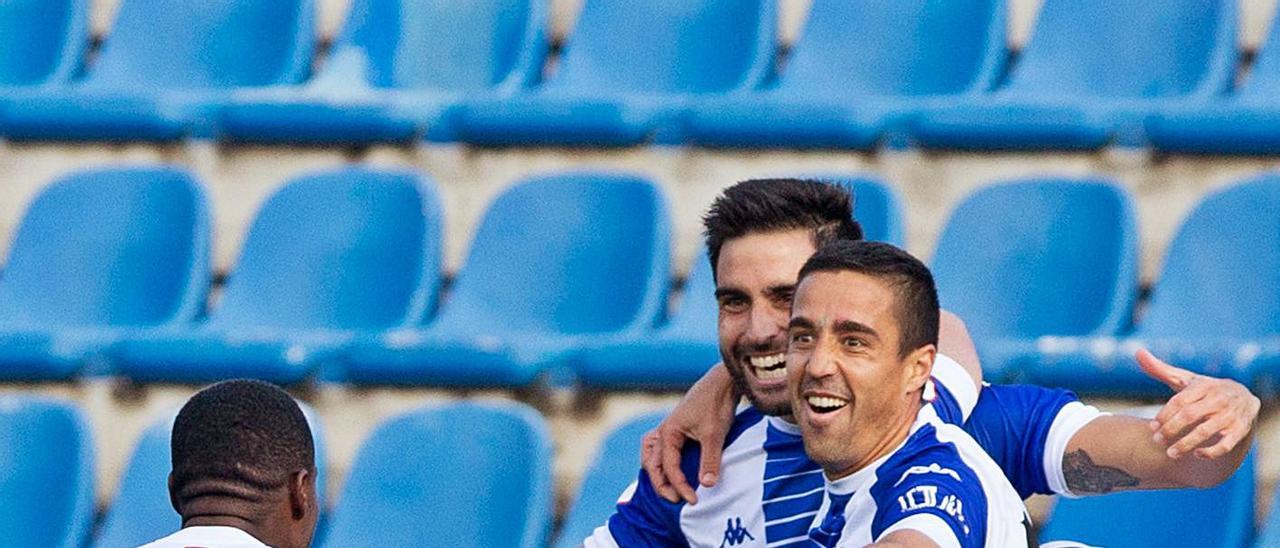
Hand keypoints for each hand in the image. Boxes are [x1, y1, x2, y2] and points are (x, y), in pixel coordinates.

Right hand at [641, 364, 738, 503]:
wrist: (723, 381)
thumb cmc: (716, 404)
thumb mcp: (714, 434)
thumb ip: (709, 460)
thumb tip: (706, 485)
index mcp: (668, 433)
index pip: (669, 468)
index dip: (679, 487)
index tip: (692, 501)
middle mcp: (664, 431)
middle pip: (653, 464)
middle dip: (662, 485)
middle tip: (677, 500)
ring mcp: (670, 428)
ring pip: (652, 455)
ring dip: (656, 472)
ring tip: (667, 487)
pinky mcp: (679, 427)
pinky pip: (661, 447)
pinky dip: (661, 460)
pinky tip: (671, 467)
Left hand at [1140, 348, 1259, 458]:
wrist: (1244, 397)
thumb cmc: (1204, 389)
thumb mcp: (1185, 378)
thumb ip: (1161, 370)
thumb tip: (1138, 353)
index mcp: (1203, 386)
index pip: (1180, 401)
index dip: (1164, 415)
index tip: (1152, 427)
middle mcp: (1217, 400)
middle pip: (1190, 415)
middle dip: (1171, 430)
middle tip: (1156, 441)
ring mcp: (1229, 415)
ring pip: (1206, 431)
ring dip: (1186, 444)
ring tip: (1170, 454)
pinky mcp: (1239, 430)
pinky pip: (1226, 444)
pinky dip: (1212, 451)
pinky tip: (1196, 455)